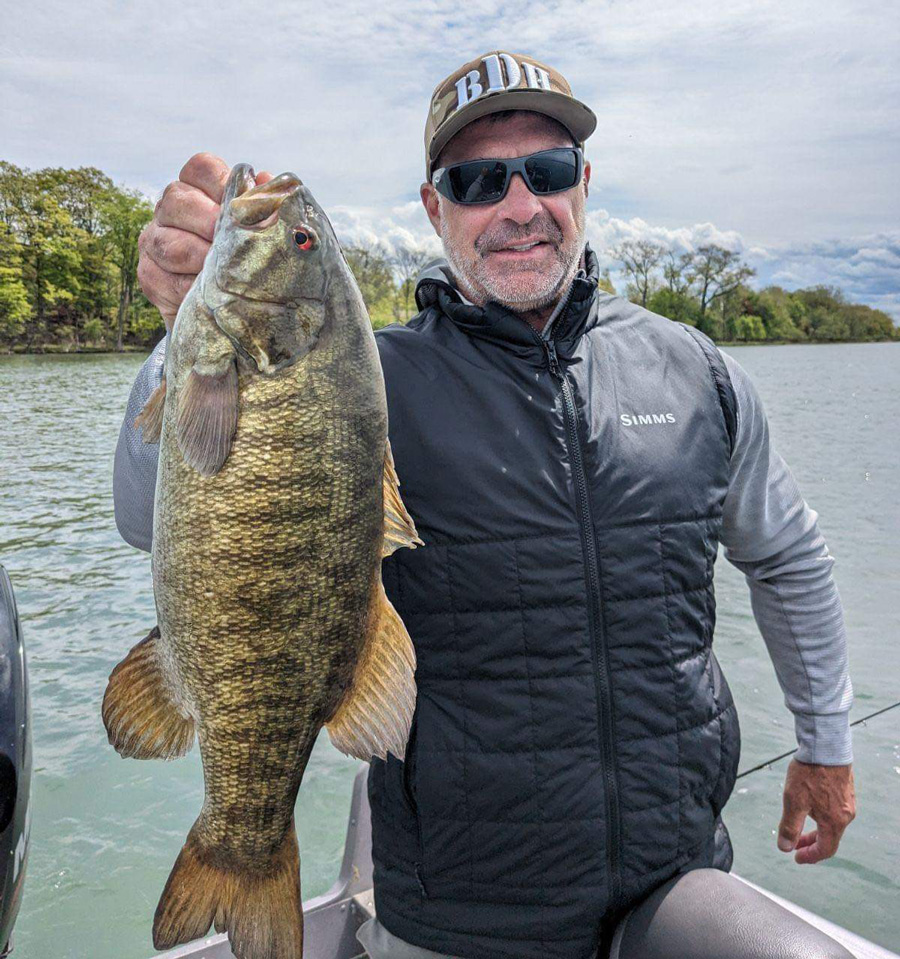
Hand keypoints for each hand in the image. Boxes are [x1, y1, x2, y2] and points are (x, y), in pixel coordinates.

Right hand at [137, 152, 272, 329]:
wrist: (233, 309)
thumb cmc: (251, 263)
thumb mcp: (263, 235)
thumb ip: (264, 209)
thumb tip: (267, 180)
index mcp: (198, 189)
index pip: (201, 168)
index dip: (221, 182)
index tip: (243, 205)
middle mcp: (169, 209)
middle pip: (178, 200)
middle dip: (210, 222)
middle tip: (235, 244)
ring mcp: (154, 240)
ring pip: (168, 243)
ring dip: (201, 259)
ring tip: (228, 274)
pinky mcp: (149, 275)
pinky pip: (165, 279)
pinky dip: (190, 289)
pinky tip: (212, 295)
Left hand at [776, 758, 854, 863]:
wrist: (825, 747)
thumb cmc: (809, 773)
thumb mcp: (794, 801)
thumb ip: (789, 827)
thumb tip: (785, 847)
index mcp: (834, 822)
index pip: (825, 849)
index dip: (810, 856)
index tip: (796, 857)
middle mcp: (846, 815)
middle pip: (829, 838)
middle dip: (811, 843)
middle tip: (795, 845)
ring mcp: (848, 802)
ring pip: (832, 824)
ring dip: (816, 829)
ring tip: (799, 825)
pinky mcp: (846, 790)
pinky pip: (834, 811)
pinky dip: (821, 817)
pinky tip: (810, 807)